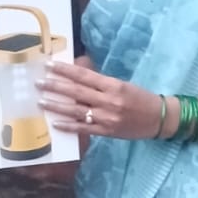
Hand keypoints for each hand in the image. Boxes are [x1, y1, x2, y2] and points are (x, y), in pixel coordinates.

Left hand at [38, 58, 162, 141]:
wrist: (158, 119)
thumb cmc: (139, 98)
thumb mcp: (121, 84)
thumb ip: (100, 80)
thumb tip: (78, 69)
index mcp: (113, 85)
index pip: (84, 75)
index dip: (65, 70)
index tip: (49, 66)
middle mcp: (109, 101)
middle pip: (76, 92)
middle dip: (55, 86)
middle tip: (38, 82)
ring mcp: (107, 118)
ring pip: (76, 110)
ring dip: (57, 106)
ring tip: (41, 101)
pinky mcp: (106, 132)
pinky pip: (84, 129)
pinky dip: (69, 126)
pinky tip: (55, 123)